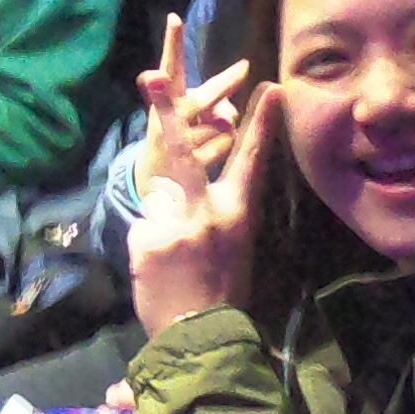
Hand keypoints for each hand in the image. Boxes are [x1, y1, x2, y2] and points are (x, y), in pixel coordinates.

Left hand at [128, 81, 277, 335]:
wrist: (201, 338)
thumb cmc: (220, 291)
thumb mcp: (234, 246)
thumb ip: (213, 211)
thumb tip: (187, 190)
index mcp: (237, 213)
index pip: (251, 161)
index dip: (261, 124)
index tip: (273, 88)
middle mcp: (208, 212)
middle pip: (182, 152)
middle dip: (167, 111)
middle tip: (152, 75)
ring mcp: (176, 224)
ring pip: (156, 201)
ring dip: (160, 224)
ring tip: (173, 260)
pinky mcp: (149, 240)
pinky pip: (141, 229)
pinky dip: (146, 247)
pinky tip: (158, 273)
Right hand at [135, 13, 251, 183]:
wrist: (155, 182)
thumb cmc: (175, 138)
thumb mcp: (185, 116)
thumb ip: (209, 105)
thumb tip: (230, 112)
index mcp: (165, 102)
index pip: (171, 70)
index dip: (173, 46)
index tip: (175, 19)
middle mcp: (166, 120)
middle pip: (200, 99)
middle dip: (222, 86)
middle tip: (244, 67)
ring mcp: (175, 143)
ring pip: (221, 125)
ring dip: (223, 128)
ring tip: (204, 141)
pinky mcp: (186, 166)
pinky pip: (222, 148)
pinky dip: (221, 148)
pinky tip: (204, 159)